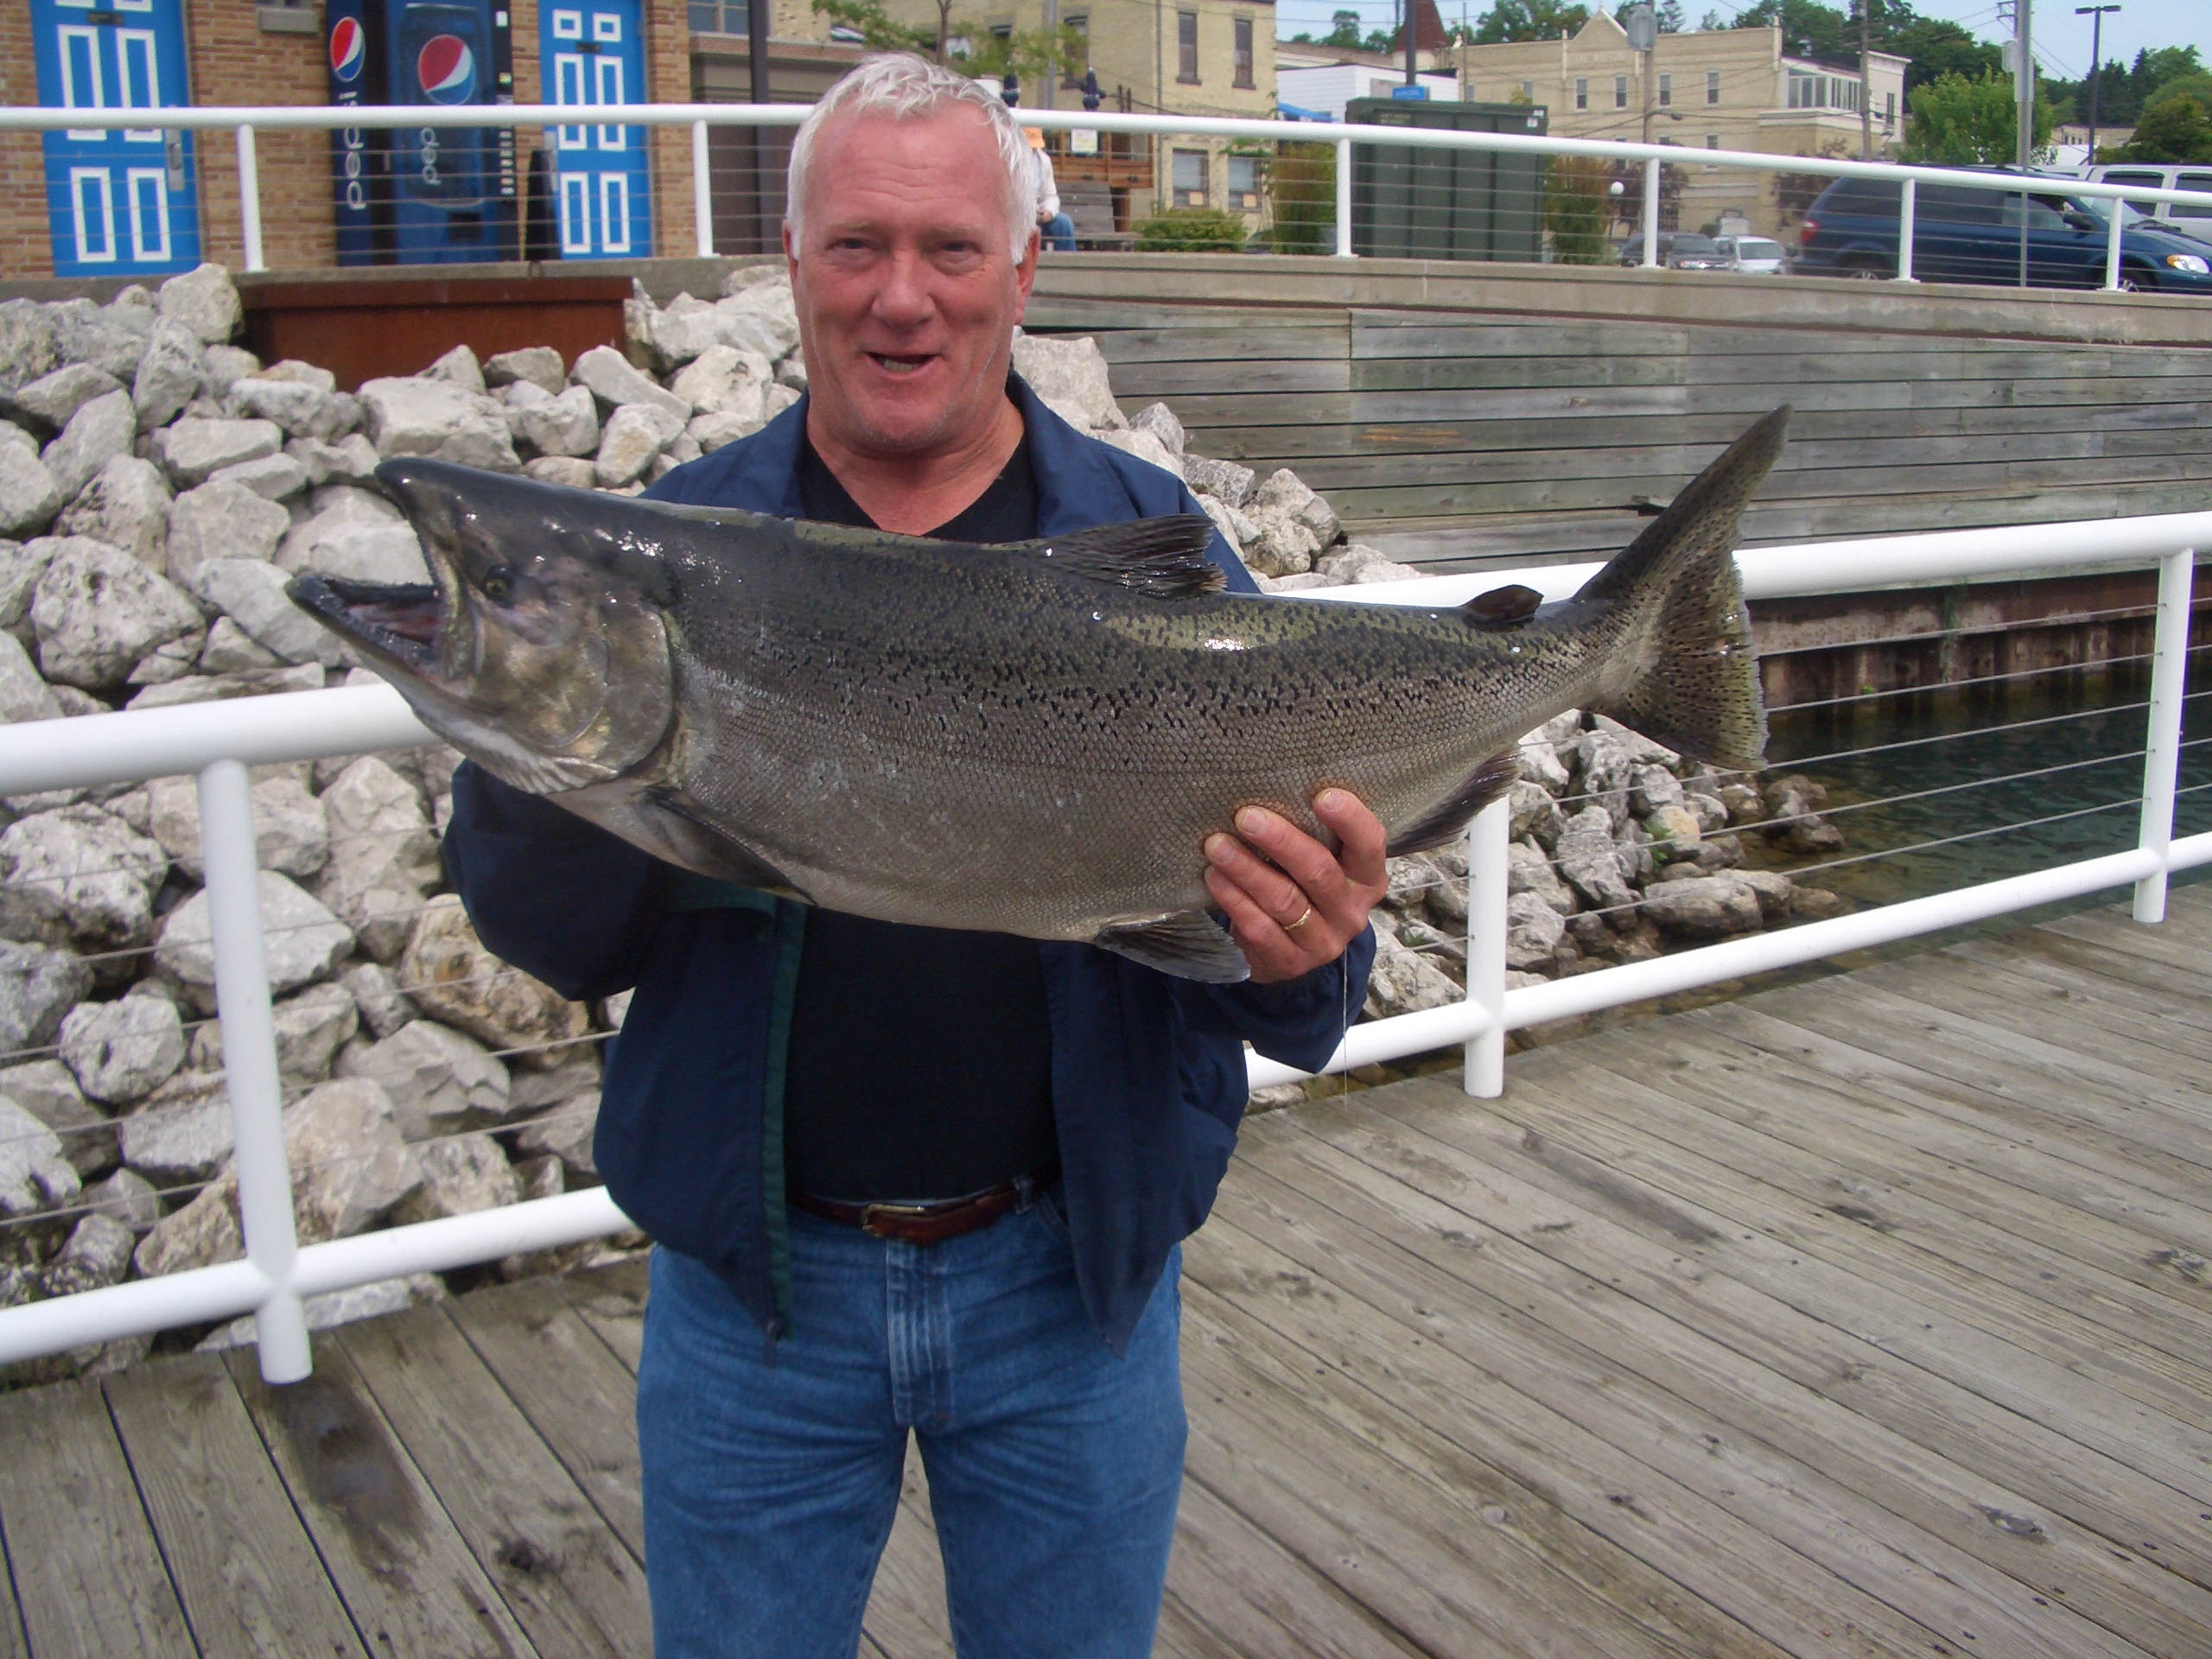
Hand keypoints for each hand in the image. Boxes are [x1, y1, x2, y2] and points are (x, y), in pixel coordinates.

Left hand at [1203, 789, 1387, 984]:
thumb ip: (1313, 834)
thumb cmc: (1302, 885)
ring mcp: (1323, 941)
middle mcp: (1351, 912)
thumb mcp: (1321, 860)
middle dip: (1281, 841)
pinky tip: (1214, 877)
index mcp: (1367, 878)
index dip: (1350, 820)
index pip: (1370, 845)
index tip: (1321, 796)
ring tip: (1217, 845)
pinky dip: (1235, 899)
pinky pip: (1260, 927)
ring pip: (1284, 900)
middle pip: (1319, 871)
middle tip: (1246, 816)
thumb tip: (1271, 785)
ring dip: (1247, 869)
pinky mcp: (1290, 961)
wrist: (1289, 948)